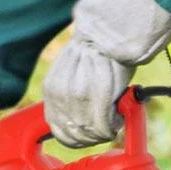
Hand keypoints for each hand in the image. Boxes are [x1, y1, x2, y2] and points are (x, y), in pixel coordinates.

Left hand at [43, 0, 170, 148]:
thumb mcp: (72, 72)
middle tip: (104, 128)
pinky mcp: (97, 102)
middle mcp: (60, 98)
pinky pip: (104, 129)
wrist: (111, 31)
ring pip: (90, 135)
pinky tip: (119, 116)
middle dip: (91, 138)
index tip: (88, 134)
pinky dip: (114, 127)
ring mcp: (78, 101)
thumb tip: (78, 120)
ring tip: (113, 119)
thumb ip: (69, 96)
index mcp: (51, 90)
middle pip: (74, 136)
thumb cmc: (97, 49)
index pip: (57, 129)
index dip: (74, 137)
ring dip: (104, 133)